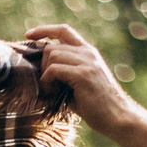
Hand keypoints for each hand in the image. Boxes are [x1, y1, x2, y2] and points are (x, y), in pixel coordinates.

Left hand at [25, 24, 140, 135]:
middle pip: (52, 47)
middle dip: (43, 65)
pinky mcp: (83, 74)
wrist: (118, 117)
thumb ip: (64, 72)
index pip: (64, 30)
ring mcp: (87, 62)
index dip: (44, 30)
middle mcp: (88, 53)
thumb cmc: (96, 106)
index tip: (29, 35)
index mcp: (88, 52)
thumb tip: (40, 71)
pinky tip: (53, 93)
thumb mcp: (78, 84)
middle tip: (48, 86)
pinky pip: (54, 70)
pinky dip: (48, 82)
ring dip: (45, 75)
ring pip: (52, 56)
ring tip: (53, 91)